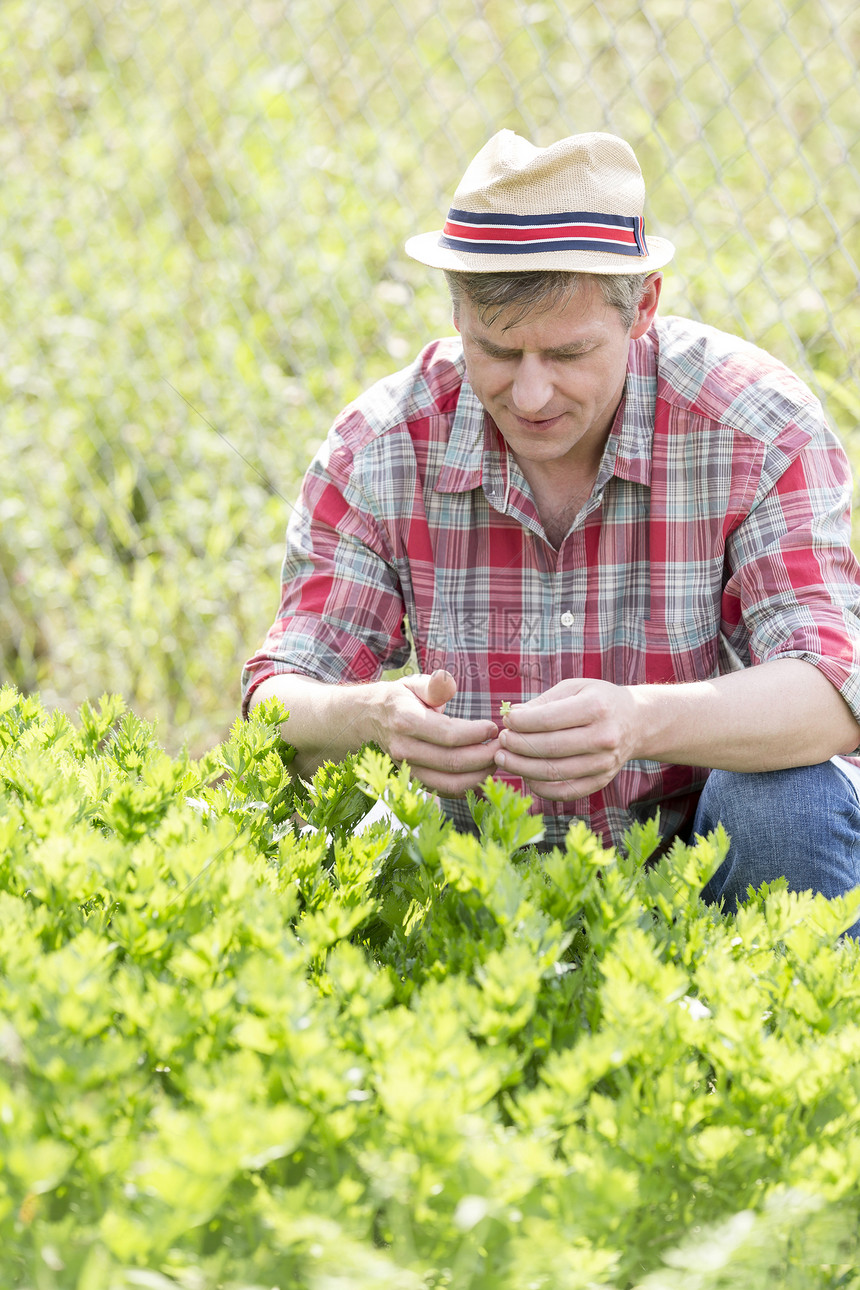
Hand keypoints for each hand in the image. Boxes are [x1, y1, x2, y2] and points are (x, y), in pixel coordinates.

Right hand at [372, 669, 499, 796]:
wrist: (370, 720)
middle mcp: (405, 749)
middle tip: (504, 745)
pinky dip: (469, 786)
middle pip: (453, 762)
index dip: (476, 734)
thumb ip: (434, 685)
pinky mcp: (415, 781)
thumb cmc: (401, 699)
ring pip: (451, 783)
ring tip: (497, 759)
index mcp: (405, 721)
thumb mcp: (414, 683)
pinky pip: (446, 791)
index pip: (448, 735)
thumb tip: (447, 682)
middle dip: (485, 756)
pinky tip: (483, 771)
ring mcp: (408, 769)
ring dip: (480, 774)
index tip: (494, 728)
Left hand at [493, 677, 638, 799]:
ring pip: (554, 772)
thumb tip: (511, 716)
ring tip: (504, 758)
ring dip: (522, 767)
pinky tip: (525, 775)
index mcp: (596, 708)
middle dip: (517, 745)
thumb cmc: (598, 700)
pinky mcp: (601, 781)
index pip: (548, 719)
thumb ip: (543, 702)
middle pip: (549, 747)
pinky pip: (565, 791)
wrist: (637, 722)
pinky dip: (540, 787)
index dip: (521, 722)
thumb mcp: (574, 688)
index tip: (506, 721)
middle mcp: (603, 737)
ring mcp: (604, 763)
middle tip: (501, 741)